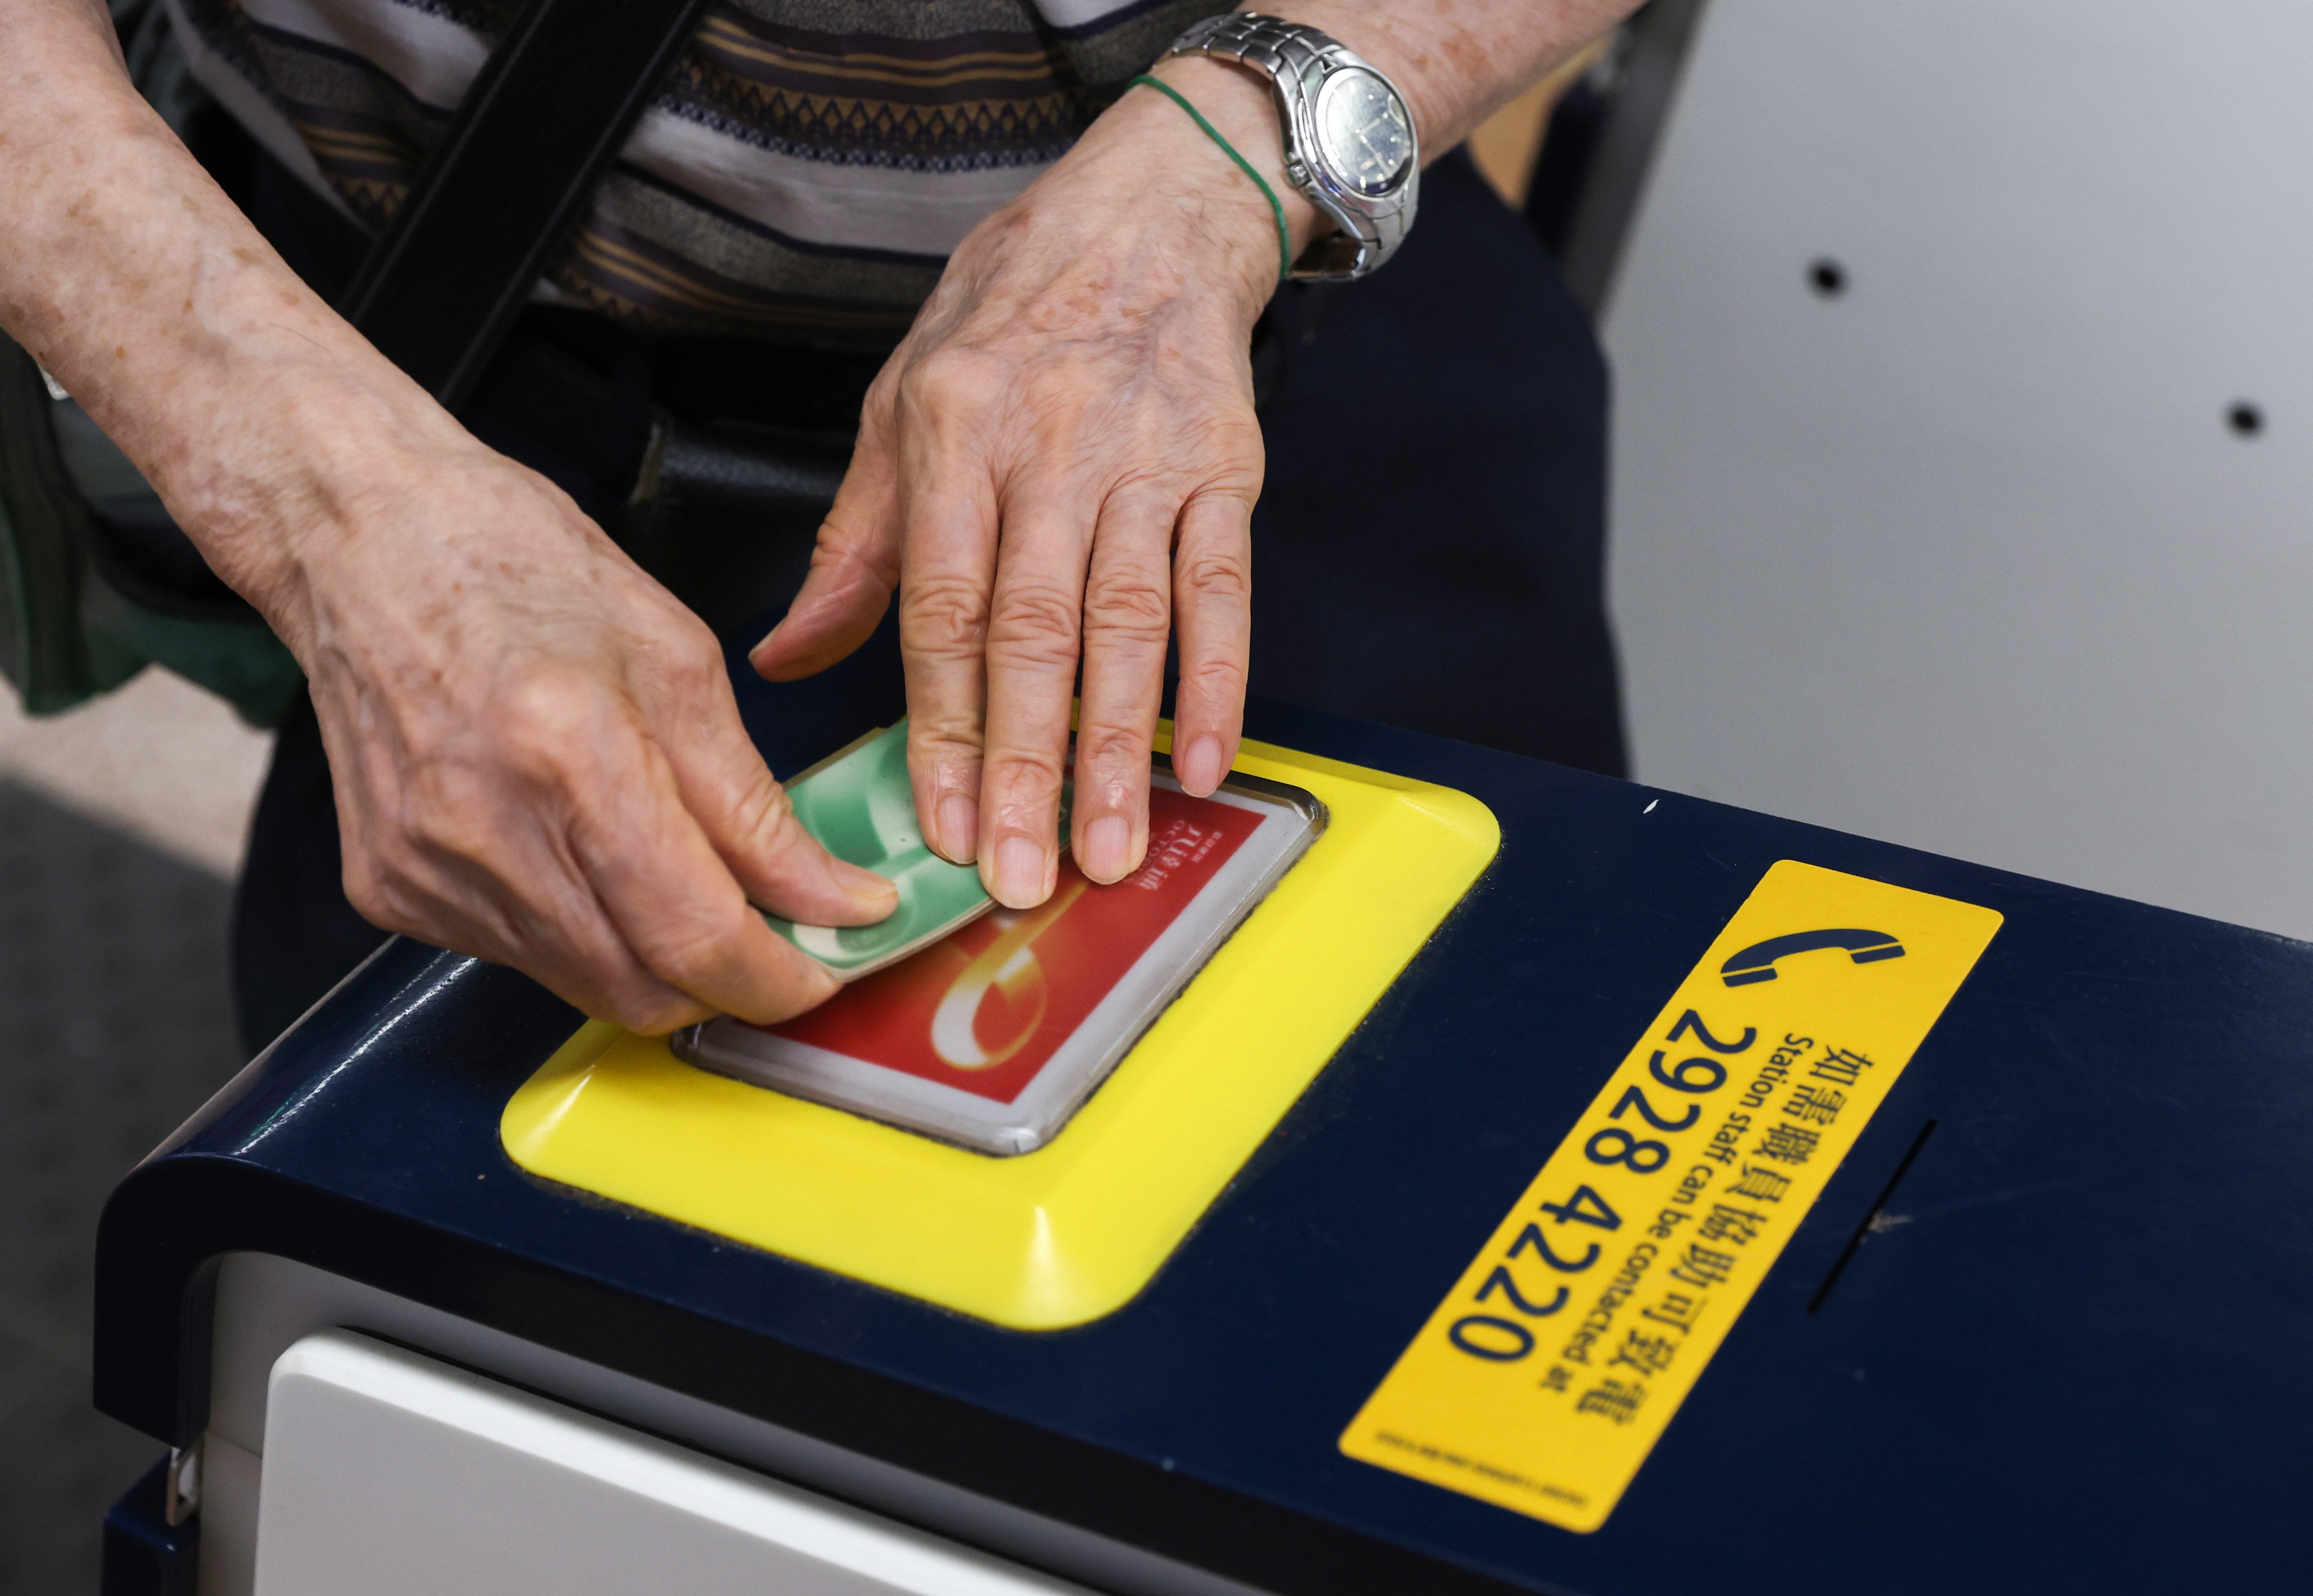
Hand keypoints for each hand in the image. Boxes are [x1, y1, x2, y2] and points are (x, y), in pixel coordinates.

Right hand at [267, 417, 897, 1032]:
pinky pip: (521, 955)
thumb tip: (830, 899)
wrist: (362, 540)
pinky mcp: (391, 891)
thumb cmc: (511, 565)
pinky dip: (584, 932)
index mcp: (570, 753)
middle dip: (731, 982)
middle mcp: (486, 829)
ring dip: (658, 961)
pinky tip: (587, 857)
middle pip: (644, 989)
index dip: (779, 976)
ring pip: (586, 985)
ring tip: (688, 884)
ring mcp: (427, 871)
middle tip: (782, 938)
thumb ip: (754, 803)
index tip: (831, 963)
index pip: (695, 934)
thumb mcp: (679, 659)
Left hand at [750, 57, 1317, 908]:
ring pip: (1130, 626)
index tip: (943, 826)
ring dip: (1118, 749)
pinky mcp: (1225, 468)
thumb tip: (786, 656)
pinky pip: (1222, 590)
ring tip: (1107, 848)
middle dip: (1026, 767)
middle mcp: (1050, 448)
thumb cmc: (1011, 313)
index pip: (941, 608)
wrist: (1147, 216)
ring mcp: (1146, 461)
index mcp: (954, 435)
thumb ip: (855, 542)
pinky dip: (1217, 682)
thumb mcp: (901, 403)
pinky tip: (1204, 764)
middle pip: (1035, 633)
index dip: (943, 728)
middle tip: (1021, 875)